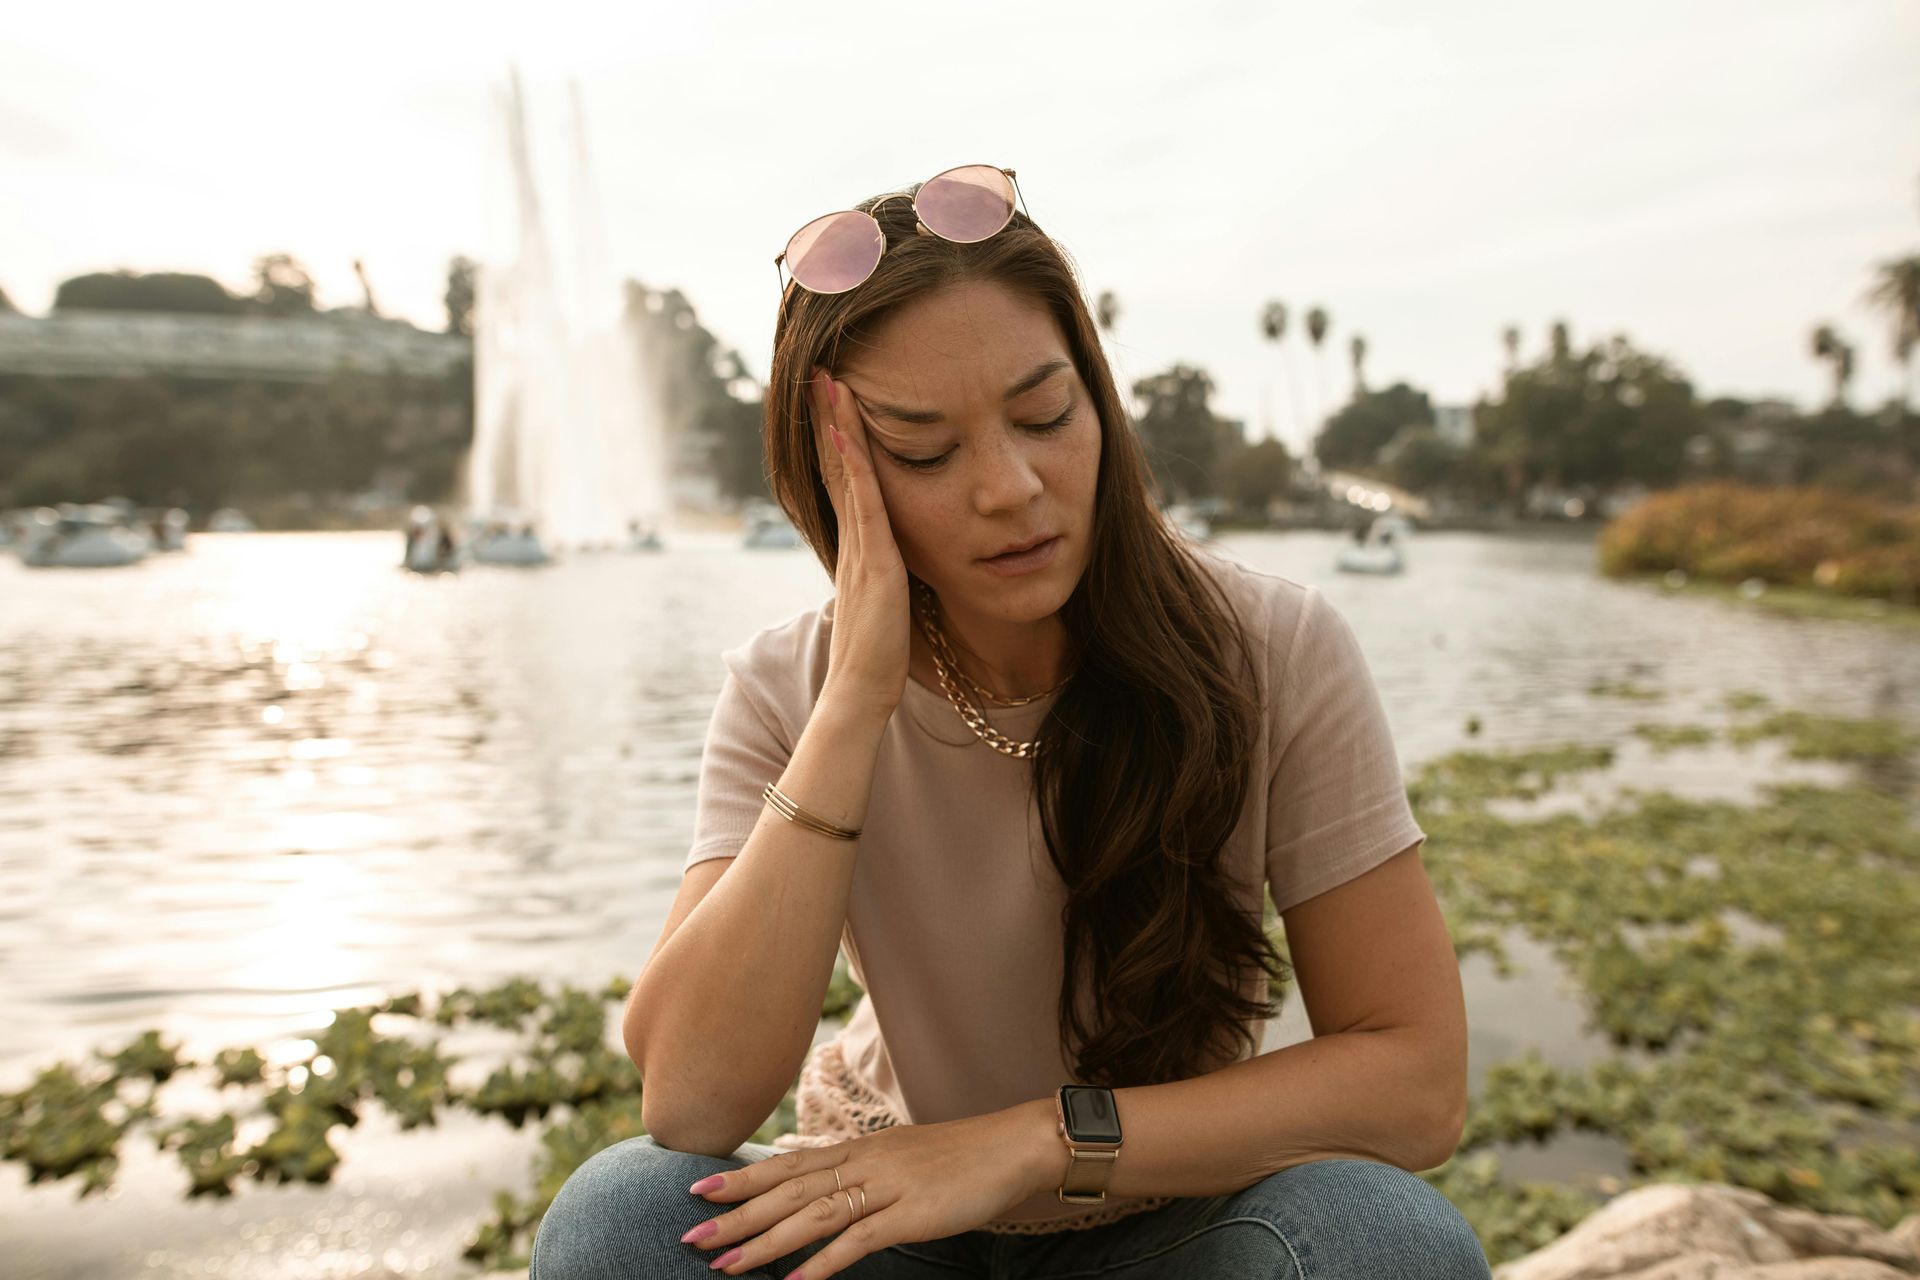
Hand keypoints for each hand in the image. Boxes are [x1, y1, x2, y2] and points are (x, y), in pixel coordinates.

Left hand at [678, 1104, 1049, 1277]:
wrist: (1012, 1146)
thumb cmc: (960, 1157)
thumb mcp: (900, 1156)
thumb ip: (860, 1169)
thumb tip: (821, 1182)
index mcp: (859, 1149)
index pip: (788, 1165)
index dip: (742, 1179)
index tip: (698, 1190)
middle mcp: (864, 1163)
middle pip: (788, 1191)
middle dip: (737, 1215)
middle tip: (691, 1235)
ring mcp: (886, 1187)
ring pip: (813, 1216)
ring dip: (765, 1243)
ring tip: (726, 1266)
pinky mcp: (911, 1214)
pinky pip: (859, 1241)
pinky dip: (824, 1263)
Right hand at [809, 368, 910, 722]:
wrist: (858, 697)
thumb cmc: (878, 661)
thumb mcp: (888, 604)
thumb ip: (889, 577)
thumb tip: (902, 562)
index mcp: (858, 549)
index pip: (846, 482)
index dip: (837, 440)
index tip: (834, 400)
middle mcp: (852, 542)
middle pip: (836, 468)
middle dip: (828, 420)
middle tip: (821, 373)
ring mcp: (859, 551)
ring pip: (845, 477)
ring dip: (836, 428)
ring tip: (828, 384)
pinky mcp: (873, 565)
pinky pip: (864, 505)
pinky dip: (853, 467)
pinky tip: (850, 434)